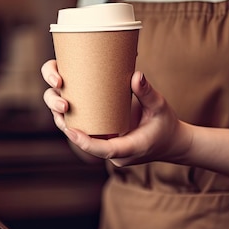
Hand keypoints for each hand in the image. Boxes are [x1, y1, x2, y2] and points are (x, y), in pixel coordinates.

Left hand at [41, 59, 191, 166]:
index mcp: (132, 148)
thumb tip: (136, 75)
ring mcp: (111, 149)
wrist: (171, 141)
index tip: (70, 129)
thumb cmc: (166, 124)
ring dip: (69, 125)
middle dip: (70, 129)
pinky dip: (78, 124)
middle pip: (88, 146)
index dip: (86, 142)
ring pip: (85, 142)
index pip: (105, 150)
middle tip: (60, 108)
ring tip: (58, 105)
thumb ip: (147, 93)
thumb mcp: (160, 106)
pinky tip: (65, 106)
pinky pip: (90, 137)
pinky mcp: (108, 143)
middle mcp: (117, 153)